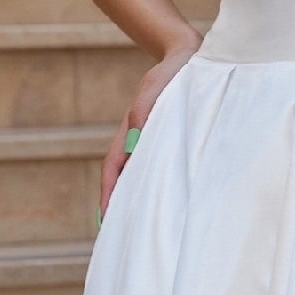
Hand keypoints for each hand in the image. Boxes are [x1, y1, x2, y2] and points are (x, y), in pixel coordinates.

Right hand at [98, 42, 199, 221]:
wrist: (188, 57)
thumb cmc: (170, 75)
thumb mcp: (154, 93)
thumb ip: (143, 118)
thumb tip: (134, 147)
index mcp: (128, 133)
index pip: (113, 170)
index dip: (109, 195)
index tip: (106, 219)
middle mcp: (137, 142)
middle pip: (123, 180)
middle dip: (120, 206)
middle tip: (120, 237)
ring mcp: (152, 143)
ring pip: (141, 177)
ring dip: (138, 200)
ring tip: (141, 228)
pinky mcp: (170, 142)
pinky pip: (160, 170)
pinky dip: (157, 187)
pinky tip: (165, 203)